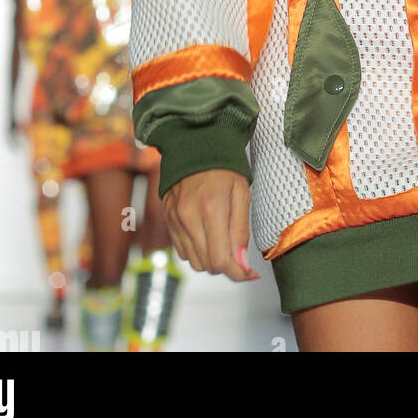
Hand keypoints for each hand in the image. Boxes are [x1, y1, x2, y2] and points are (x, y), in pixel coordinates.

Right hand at [161, 168, 259, 282]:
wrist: (195, 145)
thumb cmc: (223, 167)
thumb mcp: (242, 193)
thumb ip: (241, 230)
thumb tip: (242, 263)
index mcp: (211, 209)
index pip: (221, 261)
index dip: (237, 272)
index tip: (249, 272)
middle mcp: (188, 218)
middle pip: (207, 266)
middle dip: (227, 264)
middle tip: (239, 253)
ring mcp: (175, 220)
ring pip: (194, 262)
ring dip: (211, 258)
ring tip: (223, 238)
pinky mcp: (168, 220)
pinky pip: (182, 251)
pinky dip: (197, 249)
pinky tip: (207, 233)